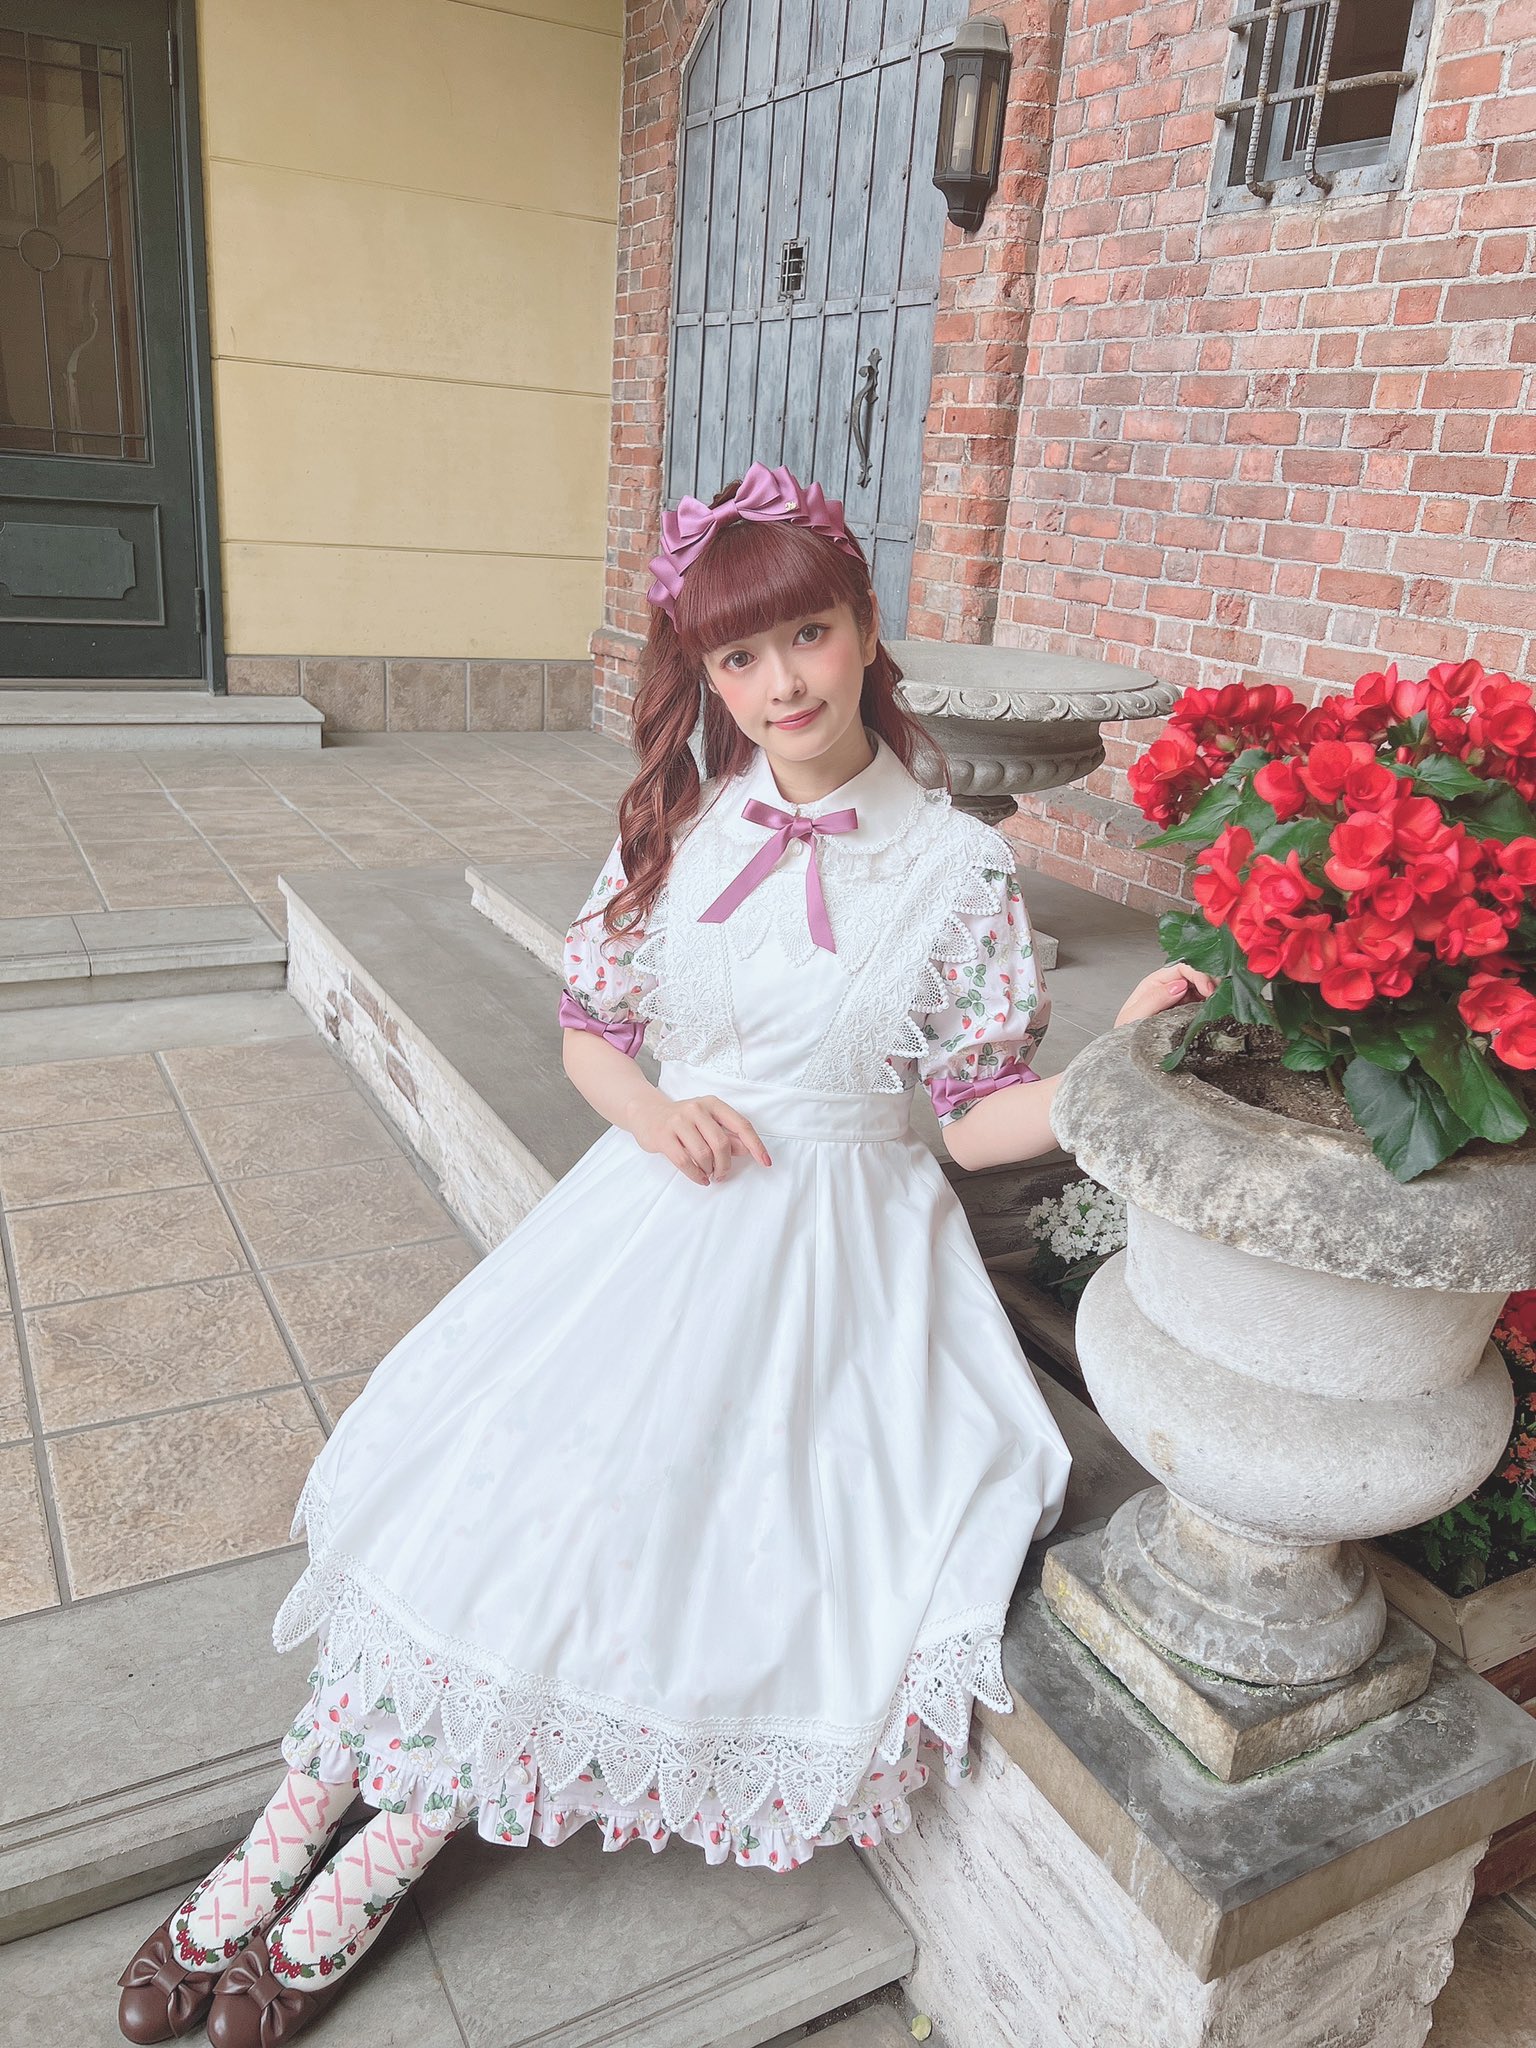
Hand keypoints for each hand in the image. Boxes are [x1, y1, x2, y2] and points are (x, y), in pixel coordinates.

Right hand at [628, 1093, 771, 1185]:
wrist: (646, 1112)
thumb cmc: (683, 1120)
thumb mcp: (708, 1123)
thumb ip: (728, 1135)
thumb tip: (748, 1149)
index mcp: (713, 1104)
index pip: (741, 1125)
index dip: (755, 1145)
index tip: (766, 1162)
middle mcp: (696, 1109)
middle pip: (721, 1143)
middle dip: (725, 1164)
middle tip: (722, 1174)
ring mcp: (678, 1121)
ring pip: (703, 1154)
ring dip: (709, 1170)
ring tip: (708, 1174)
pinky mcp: (663, 1136)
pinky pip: (684, 1162)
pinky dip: (696, 1175)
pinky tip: (700, 1178)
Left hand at [1114, 962, 1217, 1027]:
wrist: (1128, 1054)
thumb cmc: (1126, 1034)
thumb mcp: (1133, 1017)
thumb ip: (1154, 999)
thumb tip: (1179, 985)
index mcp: (1155, 984)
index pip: (1181, 968)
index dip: (1197, 974)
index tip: (1208, 989)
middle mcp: (1169, 989)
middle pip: (1195, 974)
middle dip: (1210, 980)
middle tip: (1219, 994)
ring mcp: (1181, 1000)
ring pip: (1203, 987)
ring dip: (1215, 990)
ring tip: (1221, 1000)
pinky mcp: (1189, 1012)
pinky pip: (1205, 1002)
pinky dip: (1214, 1002)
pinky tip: (1218, 1007)